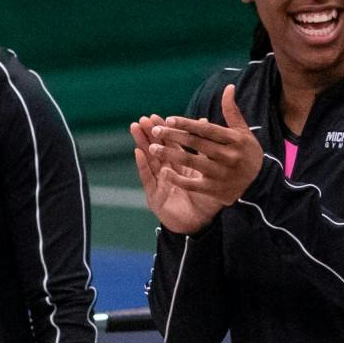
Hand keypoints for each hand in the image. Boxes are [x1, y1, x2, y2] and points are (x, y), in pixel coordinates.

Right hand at [132, 115, 224, 233]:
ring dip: (142, 144)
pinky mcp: (155, 198)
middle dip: (149, 134)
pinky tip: (138, 153)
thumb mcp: (208, 174)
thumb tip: (207, 128)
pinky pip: (148, 180)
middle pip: (156, 150)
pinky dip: (143, 166)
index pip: (170, 145)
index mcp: (180, 167)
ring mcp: (159, 185)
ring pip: (149, 161)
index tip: (157, 116)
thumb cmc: (206, 201)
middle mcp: (167, 173)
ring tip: (135, 129)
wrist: (202, 225)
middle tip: (143, 118)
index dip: (163, 132)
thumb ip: (206, 152)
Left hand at [148, 84, 266, 206]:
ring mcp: (221, 174)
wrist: (260, 184)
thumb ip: (232, 111)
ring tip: (152, 148)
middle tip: (154, 131)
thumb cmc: (247, 153)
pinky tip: (163, 172)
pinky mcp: (215, 190)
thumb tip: (228, 87)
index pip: (207, 130)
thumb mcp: (243, 132)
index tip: (169, 119)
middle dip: (174, 137)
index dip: (188, 124)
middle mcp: (228, 157)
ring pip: (192, 162)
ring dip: (170, 154)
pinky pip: (193, 185)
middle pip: (197, 144)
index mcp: (235, 140)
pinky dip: (177, 179)